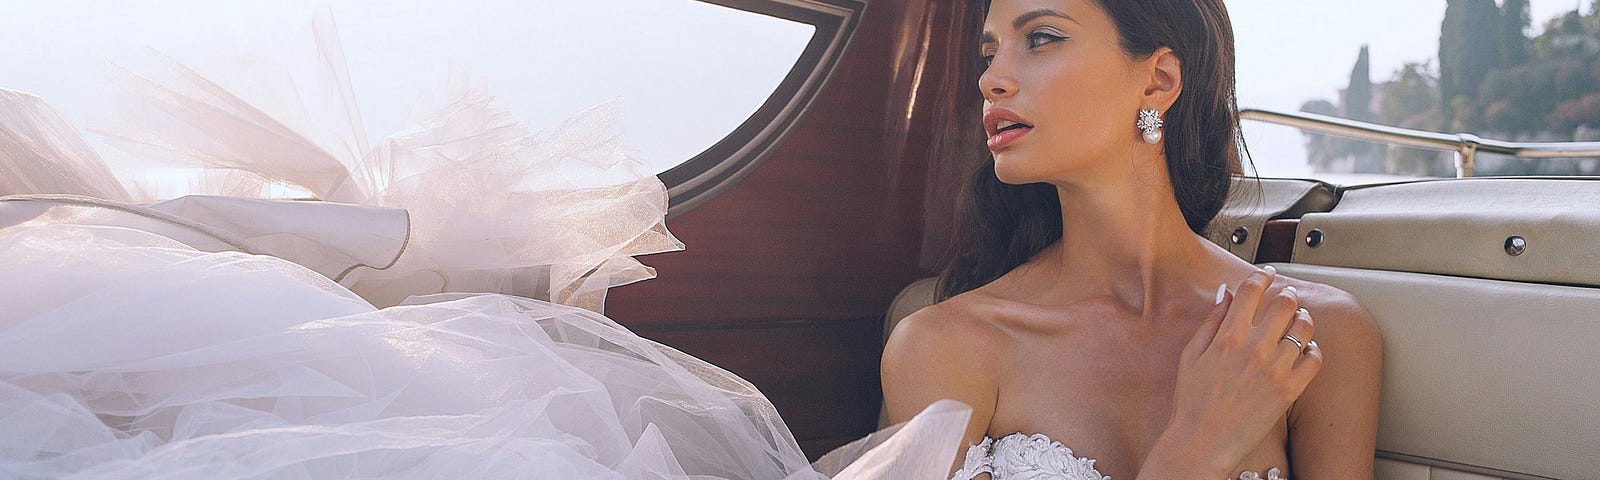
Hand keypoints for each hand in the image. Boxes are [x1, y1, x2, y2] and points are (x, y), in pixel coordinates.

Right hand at [1138, 266, 1322, 477]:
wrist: (1203, 441)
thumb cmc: (1192, 401)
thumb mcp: (1190, 355)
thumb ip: (1210, 320)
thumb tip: (1225, 292)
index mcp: (1228, 337)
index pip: (1252, 291)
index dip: (1262, 277)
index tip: (1268, 274)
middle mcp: (1254, 349)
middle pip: (1285, 304)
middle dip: (1288, 295)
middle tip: (1288, 295)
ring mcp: (1275, 370)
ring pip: (1304, 329)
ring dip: (1303, 319)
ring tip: (1299, 320)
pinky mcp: (1289, 391)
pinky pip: (1315, 360)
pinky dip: (1314, 350)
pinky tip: (1305, 350)